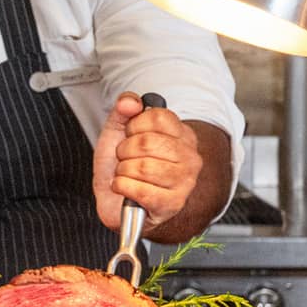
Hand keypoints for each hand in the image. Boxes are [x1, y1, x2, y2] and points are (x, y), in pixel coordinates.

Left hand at [92, 92, 202, 232]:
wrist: (117, 201)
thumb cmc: (123, 167)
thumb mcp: (118, 131)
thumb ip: (124, 108)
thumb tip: (131, 102)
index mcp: (182, 135)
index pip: (157, 117)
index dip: (134, 126)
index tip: (130, 136)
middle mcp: (190, 158)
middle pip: (147, 142)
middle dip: (124, 151)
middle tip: (125, 159)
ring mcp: (184, 183)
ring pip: (142, 167)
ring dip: (122, 171)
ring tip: (126, 174)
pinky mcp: (172, 205)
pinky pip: (139, 190)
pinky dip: (122, 187)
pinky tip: (124, 188)